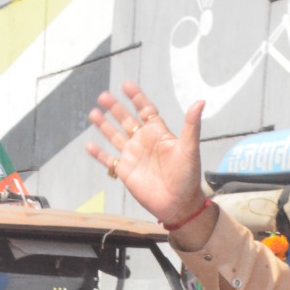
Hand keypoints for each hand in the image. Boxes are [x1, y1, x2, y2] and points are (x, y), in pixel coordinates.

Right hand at [85, 82, 207, 230]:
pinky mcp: (126, 172)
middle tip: (103, 96)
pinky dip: (99, 154)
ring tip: (93, 113)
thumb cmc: (188, 177)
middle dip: (115, 108)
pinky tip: (89, 145)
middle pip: (126, 120)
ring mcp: (133, 156)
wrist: (179, 204)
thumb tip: (200, 102)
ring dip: (104, 126)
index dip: (136, 97)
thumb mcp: (190, 149)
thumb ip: (191, 125)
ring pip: (115, 136)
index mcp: (158, 133)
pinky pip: (109, 161)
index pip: (145, 110)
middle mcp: (144, 142)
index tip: (126, 85)